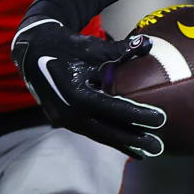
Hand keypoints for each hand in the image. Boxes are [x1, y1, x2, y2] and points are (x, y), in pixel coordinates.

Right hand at [10, 18, 167, 157]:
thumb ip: (122, 49)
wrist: (32, 51)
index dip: (138, 115)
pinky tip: (125, 144)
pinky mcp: (63, 120)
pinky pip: (90, 130)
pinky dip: (108, 136)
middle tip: (158, 147)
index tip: (161, 120)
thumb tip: (149, 43)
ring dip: (122, 142)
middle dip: (133, 140)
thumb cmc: (66, 46)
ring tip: (146, 150)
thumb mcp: (93, 47)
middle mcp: (69, 112)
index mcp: (76, 94)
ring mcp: (64, 119)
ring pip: (98, 134)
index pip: (113, 109)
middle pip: (107, 131)